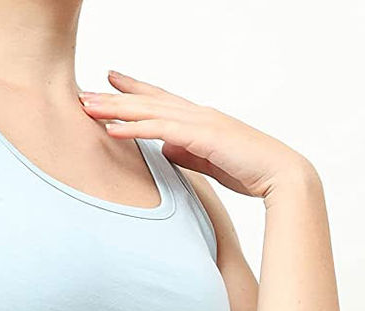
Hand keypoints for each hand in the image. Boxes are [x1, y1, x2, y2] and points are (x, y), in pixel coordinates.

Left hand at [78, 71, 315, 199]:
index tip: (111, 81)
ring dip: (116, 109)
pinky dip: (134, 129)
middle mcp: (197, 114)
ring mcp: (199, 122)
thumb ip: (186, 152)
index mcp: (199, 119)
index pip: (160, 99)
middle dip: (114, 96)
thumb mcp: (209, 161)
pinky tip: (112, 129)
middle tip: (84, 93)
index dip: (134, 90)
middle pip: (148, 100)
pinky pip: (161, 130)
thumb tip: (165, 149)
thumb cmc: (249, 170)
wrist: (280, 175)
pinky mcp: (202, 136)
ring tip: (87, 108)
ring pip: (149, 111)